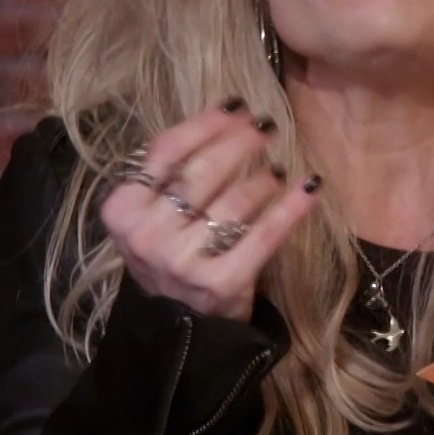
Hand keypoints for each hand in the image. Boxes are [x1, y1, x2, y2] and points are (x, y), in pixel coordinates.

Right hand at [97, 98, 320, 324]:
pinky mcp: (223, 283)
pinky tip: (310, 186)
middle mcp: (148, 236)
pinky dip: (292, 207)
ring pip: (235, 201)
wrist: (178, 328)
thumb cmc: (169, 254)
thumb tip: (227, 114)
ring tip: (277, 168)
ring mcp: (184, 262)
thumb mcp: (151, 215)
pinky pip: (265, 234)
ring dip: (264, 177)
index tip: (236, 106)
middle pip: (203, 171)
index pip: (166, 151)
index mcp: (123, 211)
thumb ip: (172, 171)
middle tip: (265, 126)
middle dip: (240, 142)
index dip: (206, 124)